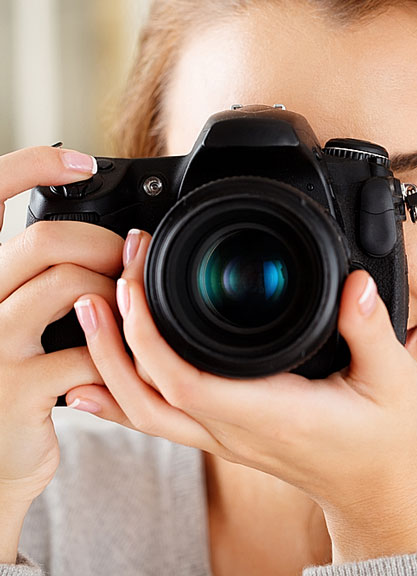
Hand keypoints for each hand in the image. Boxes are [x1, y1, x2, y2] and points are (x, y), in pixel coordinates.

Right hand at [0, 147, 123, 562]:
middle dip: (100, 244)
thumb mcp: (18, 324)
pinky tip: (121, 360)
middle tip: (126, 260)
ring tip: (127, 311)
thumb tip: (106, 248)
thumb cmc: (16, 381)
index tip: (80, 161)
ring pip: (70, 288)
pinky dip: (118, 352)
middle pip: (42, 240)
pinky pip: (88, 351)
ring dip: (116, 296)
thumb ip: (42, 284)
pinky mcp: (15, 390)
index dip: (28, 168)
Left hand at [71, 229, 416, 562]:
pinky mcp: (230, 435)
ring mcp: (229, 437)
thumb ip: (371, 329)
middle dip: (115, 341)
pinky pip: (161, 418)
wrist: (382, 495)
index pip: (186, 382)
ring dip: (111, 363)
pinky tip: (99, 378)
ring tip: (91, 313)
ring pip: (145, 412)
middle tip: (102, 284)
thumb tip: (353, 282)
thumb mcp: (397, 382)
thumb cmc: (390, 444)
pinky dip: (123, 395)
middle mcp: (239, 431)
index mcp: (275, 414)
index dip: (148, 337)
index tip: (136, 284)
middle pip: (147, 397)